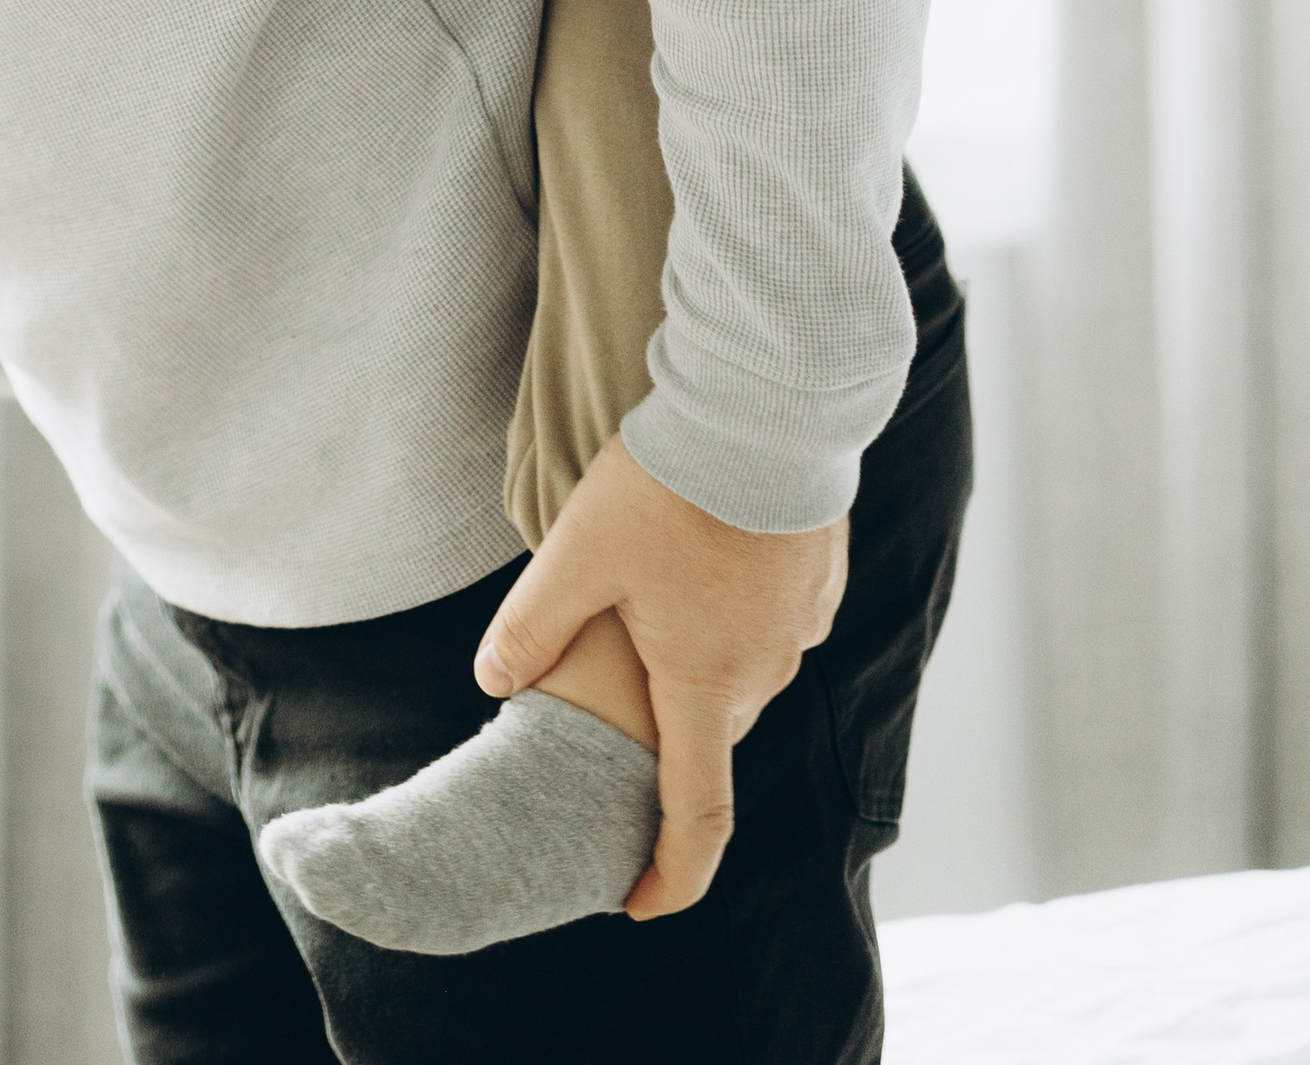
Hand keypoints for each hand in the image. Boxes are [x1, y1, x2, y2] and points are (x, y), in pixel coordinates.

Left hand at [475, 433, 846, 918]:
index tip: (637, 902)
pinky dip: (729, 618)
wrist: (764, 408)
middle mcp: (763, 673)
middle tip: (613, 695)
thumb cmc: (671, 486)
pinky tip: (700, 562)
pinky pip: (766, 627)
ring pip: (736, 673)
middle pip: (707, 733)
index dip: (670, 876)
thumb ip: (532, 624)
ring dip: (695, 662)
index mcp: (705, 686)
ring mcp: (799, 630)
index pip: (697, 818)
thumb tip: (492, 682)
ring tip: (652, 602)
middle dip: (664, 736)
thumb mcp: (578, 553)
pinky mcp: (817, 585)